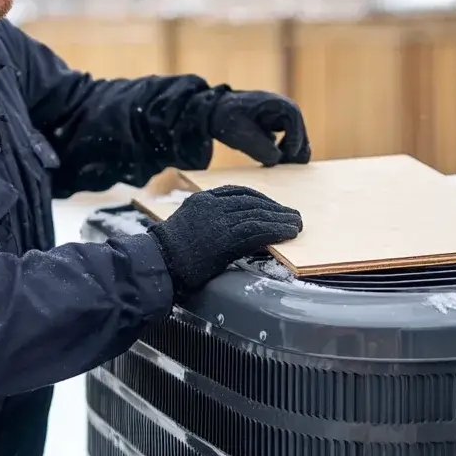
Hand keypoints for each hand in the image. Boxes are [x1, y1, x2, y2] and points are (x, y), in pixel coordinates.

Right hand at [148, 185, 301, 297]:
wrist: (160, 263)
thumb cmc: (168, 254)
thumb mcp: (186, 227)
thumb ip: (206, 222)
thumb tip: (232, 229)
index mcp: (201, 200)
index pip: (237, 192)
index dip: (259, 198)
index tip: (272, 205)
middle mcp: (211, 205)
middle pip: (251, 201)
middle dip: (274, 208)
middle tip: (292, 215)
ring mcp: (219, 219)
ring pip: (258, 213)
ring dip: (281, 219)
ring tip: (296, 225)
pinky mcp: (226, 236)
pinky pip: (258, 229)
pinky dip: (276, 230)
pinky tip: (288, 233)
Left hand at [209, 90, 310, 166]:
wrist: (213, 113)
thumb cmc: (225, 117)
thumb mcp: (240, 132)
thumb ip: (259, 146)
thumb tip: (277, 159)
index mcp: (275, 103)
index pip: (294, 119)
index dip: (295, 138)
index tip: (288, 156)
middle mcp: (282, 110)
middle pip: (300, 131)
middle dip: (295, 149)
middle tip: (285, 167)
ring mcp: (279, 120)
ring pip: (295, 139)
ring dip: (289, 154)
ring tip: (277, 166)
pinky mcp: (275, 130)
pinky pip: (287, 144)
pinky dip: (283, 154)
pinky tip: (272, 163)